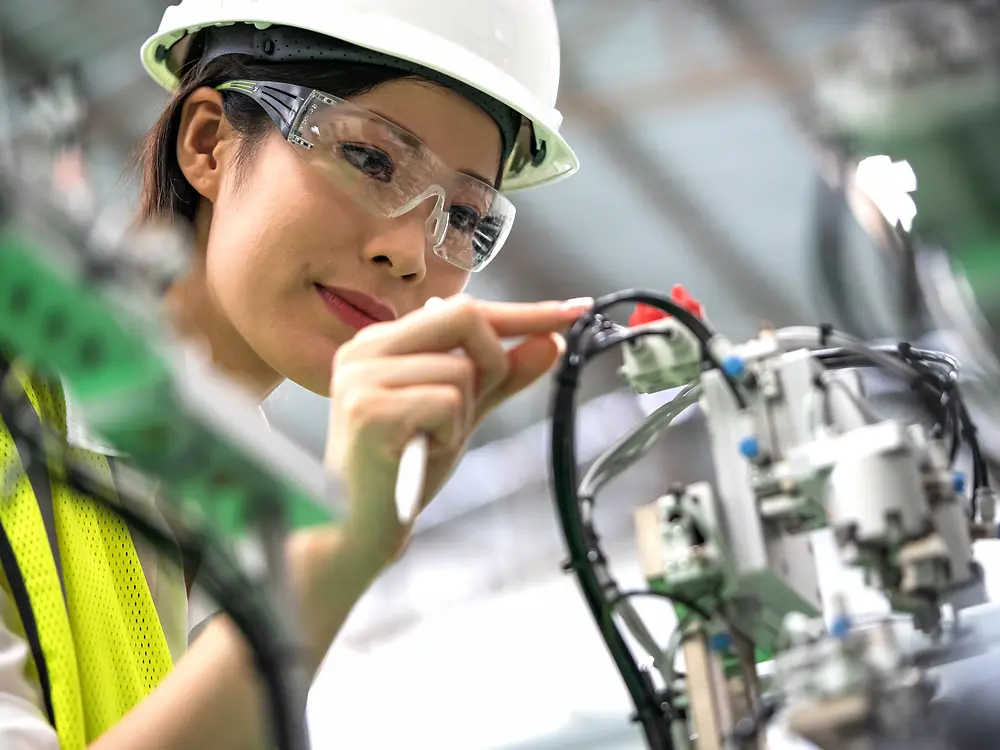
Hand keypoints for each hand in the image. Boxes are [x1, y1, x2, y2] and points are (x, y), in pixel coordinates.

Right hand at [323, 294, 591, 562]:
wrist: (360, 528)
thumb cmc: (405, 469)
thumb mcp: (463, 413)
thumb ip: (503, 376)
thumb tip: (551, 341)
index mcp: (383, 342)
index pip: (464, 309)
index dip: (524, 312)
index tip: (574, 310)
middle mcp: (366, 348)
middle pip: (465, 315)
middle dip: (493, 361)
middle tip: (474, 405)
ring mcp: (363, 376)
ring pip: (462, 368)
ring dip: (464, 413)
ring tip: (431, 440)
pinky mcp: (370, 408)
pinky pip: (447, 400)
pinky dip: (450, 431)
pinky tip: (421, 451)